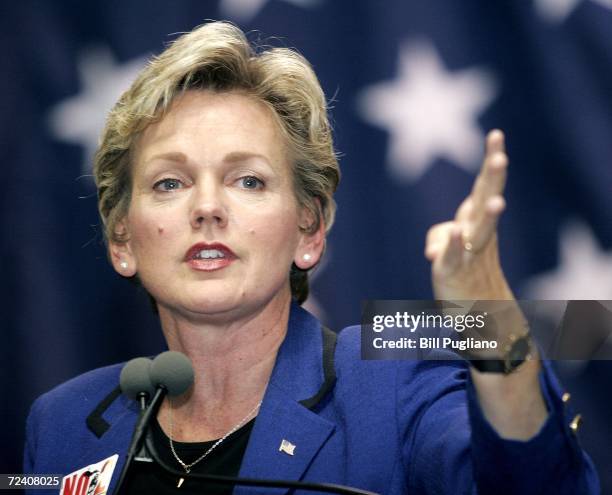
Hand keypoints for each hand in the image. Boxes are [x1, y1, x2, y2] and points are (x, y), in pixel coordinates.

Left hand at [425, 129, 512, 300]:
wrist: (477, 311)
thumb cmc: (464, 271)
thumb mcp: (448, 247)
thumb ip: (441, 236)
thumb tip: (434, 250)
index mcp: (476, 221)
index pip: (484, 187)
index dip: (490, 162)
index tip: (497, 134)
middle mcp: (477, 233)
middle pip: (485, 201)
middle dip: (493, 179)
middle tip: (501, 157)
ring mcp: (469, 252)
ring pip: (480, 230)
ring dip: (488, 216)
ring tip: (498, 202)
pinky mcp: (453, 270)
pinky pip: (455, 254)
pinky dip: (456, 243)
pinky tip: (458, 232)